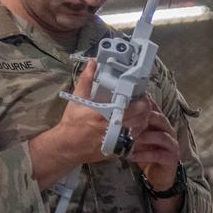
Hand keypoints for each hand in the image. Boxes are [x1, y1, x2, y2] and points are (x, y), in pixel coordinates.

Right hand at [30, 59, 152, 188]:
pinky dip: (136, 133)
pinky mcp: (117, 149)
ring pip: (141, 130)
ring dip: (142, 121)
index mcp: (105, 114)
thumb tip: (92, 63)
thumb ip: (86, 80)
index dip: (142, 99)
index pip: (135, 107)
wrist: (67, 146)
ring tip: (137, 114)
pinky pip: (134, 140)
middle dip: (145, 109)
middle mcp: (113, 128)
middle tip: (140, 103)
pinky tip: (131, 127)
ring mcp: (117, 140)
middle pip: (143, 118)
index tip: (139, 94)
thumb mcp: (77, 99)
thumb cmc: (72, 123)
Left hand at [128, 100, 179, 190]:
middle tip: (126, 122)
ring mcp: (171, 144)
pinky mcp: (170, 158)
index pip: (153, 108)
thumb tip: (112, 116)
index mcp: (159, 122)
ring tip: (129, 139)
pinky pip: (157, 154)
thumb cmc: (146, 152)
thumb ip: (131, 126)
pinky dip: (144, 155)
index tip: (127, 105)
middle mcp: (168, 130)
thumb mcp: (137, 137)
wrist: (158, 174)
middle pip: (159, 118)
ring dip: (144, 137)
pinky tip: (131, 156)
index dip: (142, 105)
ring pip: (160, 136)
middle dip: (143, 119)